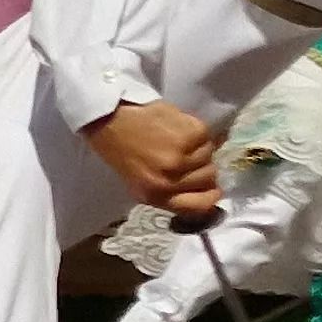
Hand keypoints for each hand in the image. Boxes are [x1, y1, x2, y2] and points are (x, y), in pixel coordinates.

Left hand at [85, 101, 220, 220]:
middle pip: (210, 177)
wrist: (109, 117)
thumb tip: (204, 192)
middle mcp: (170, 179)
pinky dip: (195, 130)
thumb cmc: (120, 149)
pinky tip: (175, 126)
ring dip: (197, 146)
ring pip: (210, 154)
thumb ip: (168, 190)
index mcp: (155, 194)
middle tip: (182, 153)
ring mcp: (182, 156)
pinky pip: (207, 135)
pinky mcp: (191, 133)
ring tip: (175, 138)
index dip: (210, 196)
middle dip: (201, 166)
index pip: (201, 205)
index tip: (212, 188)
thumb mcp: (137, 181)